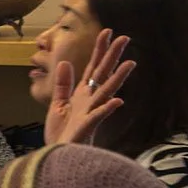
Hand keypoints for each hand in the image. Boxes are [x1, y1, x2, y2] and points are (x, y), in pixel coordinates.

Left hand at [45, 28, 131, 144]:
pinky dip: (107, 108)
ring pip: (106, 93)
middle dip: (113, 57)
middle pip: (103, 75)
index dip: (100, 50)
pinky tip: (118, 100)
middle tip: (125, 38)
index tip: (107, 32)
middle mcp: (90, 101)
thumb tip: (64, 62)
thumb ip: (62, 85)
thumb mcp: (57, 105)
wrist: (56, 155)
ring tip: (130, 64)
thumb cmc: (60, 133)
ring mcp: (90, 113)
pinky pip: (99, 116)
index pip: (93, 68)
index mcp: (82, 94)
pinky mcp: (87, 128)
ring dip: (118, 79)